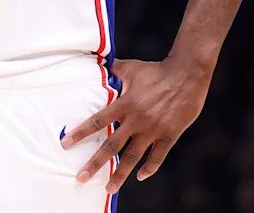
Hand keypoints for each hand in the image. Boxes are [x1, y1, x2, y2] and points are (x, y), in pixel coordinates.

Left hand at [61, 56, 211, 192]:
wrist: (187, 75)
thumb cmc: (156, 70)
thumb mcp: (131, 68)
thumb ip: (113, 70)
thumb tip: (96, 65)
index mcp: (125, 104)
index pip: (98, 121)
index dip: (81, 132)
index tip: (66, 144)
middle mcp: (137, 120)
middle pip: (112, 146)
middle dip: (95, 163)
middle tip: (81, 177)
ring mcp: (154, 130)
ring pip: (133, 157)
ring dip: (120, 174)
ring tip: (109, 189)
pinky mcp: (170, 135)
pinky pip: (158, 156)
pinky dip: (149, 168)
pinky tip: (140, 176)